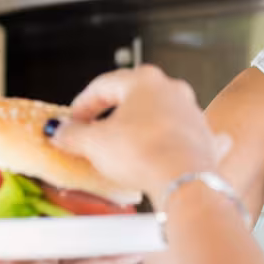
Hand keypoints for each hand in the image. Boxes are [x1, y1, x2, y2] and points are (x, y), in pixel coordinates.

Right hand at [50, 65, 219, 200]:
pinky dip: (173, 142)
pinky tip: (167, 150)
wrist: (183, 182)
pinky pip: (185, 136)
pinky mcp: (204, 138)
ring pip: (159, 115)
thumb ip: (72, 133)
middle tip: (94, 132)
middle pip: (133, 98)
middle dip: (111, 114)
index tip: (72, 121)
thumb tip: (59, 131)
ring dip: (141, 127)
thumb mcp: (94, 143)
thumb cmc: (143, 154)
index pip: (102, 85)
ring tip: (123, 147)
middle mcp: (171, 90)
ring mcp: (191, 113)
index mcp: (143, 81)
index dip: (82, 104)